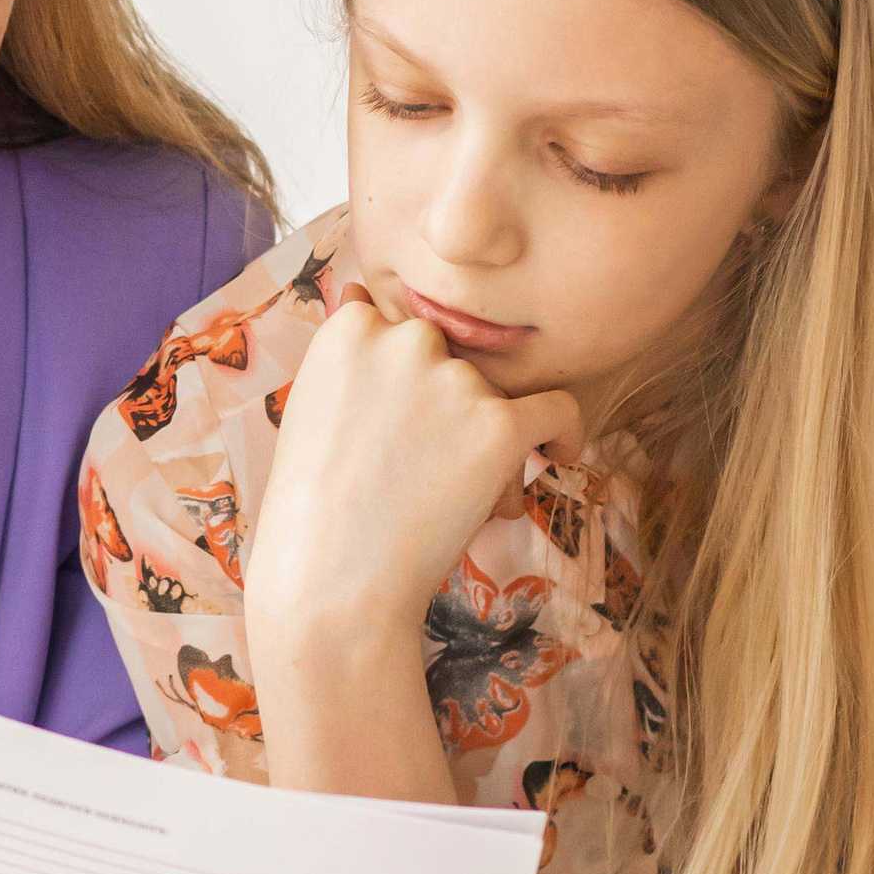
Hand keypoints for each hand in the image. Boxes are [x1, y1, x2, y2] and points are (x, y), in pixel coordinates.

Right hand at [245, 288, 581, 654]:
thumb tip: (361, 290)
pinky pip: (557, 411)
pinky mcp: (499, 425)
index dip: (405, 378)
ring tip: (451, 495)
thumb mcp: (309, 406)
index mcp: (351, 329)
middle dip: (447, 400)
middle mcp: (404, 340)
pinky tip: (559, 455)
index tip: (401, 422)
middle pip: (451, 356)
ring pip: (497, 391)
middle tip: (425, 463)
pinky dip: (563, 433)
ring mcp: (455, 380)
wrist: (331, 583)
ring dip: (488, 433)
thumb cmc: (311, 509)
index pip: (401, 326)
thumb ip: (348, 351)